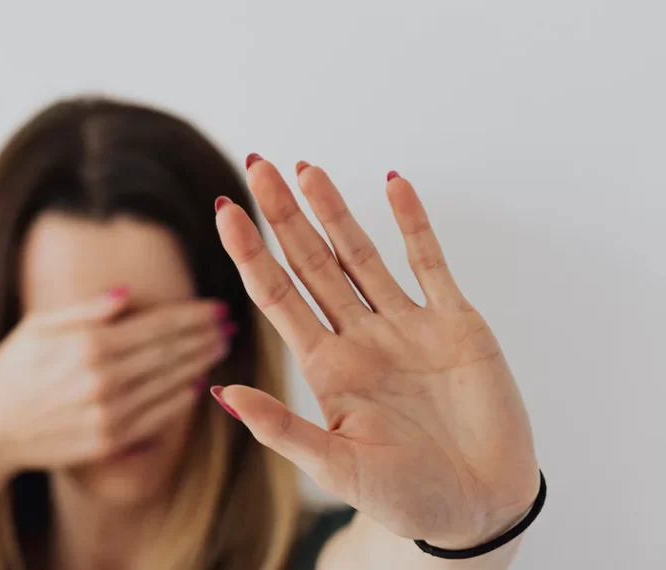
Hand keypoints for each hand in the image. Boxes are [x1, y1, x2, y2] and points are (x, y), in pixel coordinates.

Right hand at [0, 289, 229, 473]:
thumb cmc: (10, 371)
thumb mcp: (37, 327)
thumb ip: (85, 310)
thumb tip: (127, 293)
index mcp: (89, 345)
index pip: (156, 326)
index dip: (191, 316)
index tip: (216, 306)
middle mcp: (104, 380)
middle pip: (169, 353)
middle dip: (203, 337)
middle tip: (228, 325)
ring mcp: (108, 414)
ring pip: (169, 384)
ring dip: (198, 364)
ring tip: (218, 349)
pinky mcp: (109, 441)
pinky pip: (156, 418)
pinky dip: (179, 400)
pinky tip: (195, 386)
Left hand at [212, 158, 539, 547]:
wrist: (479, 507)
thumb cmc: (404, 495)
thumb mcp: (336, 466)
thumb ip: (282, 428)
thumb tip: (221, 393)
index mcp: (325, 367)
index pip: (276, 295)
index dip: (251, 253)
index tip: (224, 210)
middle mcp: (358, 338)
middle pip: (311, 263)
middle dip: (283, 216)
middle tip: (258, 166)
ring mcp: (405, 327)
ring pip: (361, 255)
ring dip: (335, 212)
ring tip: (307, 169)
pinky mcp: (454, 323)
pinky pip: (430, 263)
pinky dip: (412, 223)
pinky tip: (392, 184)